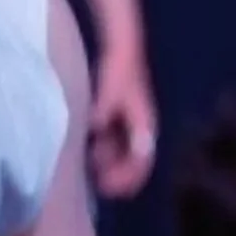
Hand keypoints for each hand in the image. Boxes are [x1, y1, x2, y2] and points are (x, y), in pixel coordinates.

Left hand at [88, 48, 154, 199]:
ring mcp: (132, 123)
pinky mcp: (121, 118)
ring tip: (93, 170)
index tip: (108, 187)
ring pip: (125, 154)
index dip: (127, 178)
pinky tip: (90, 154)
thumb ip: (103, 112)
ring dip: (112, 165)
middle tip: (100, 186)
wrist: (122, 48)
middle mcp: (142, 128)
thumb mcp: (110, 92)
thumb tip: (94, 128)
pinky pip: (116, 144)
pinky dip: (106, 153)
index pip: (142, 161)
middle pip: (136, 162)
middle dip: (120, 176)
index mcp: (145, 125)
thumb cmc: (118, 70)